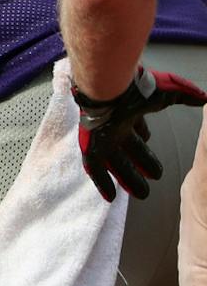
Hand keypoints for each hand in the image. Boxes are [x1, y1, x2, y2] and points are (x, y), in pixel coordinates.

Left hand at [75, 66, 206, 199]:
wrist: (110, 90)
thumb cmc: (137, 89)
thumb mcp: (169, 91)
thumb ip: (186, 95)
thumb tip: (205, 98)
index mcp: (130, 115)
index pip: (137, 135)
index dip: (146, 149)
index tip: (154, 161)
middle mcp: (115, 129)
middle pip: (128, 153)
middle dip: (140, 167)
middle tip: (152, 181)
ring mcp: (101, 139)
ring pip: (114, 164)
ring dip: (127, 179)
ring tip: (141, 194)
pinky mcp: (90, 148)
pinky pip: (95, 170)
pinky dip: (103, 183)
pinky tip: (110, 197)